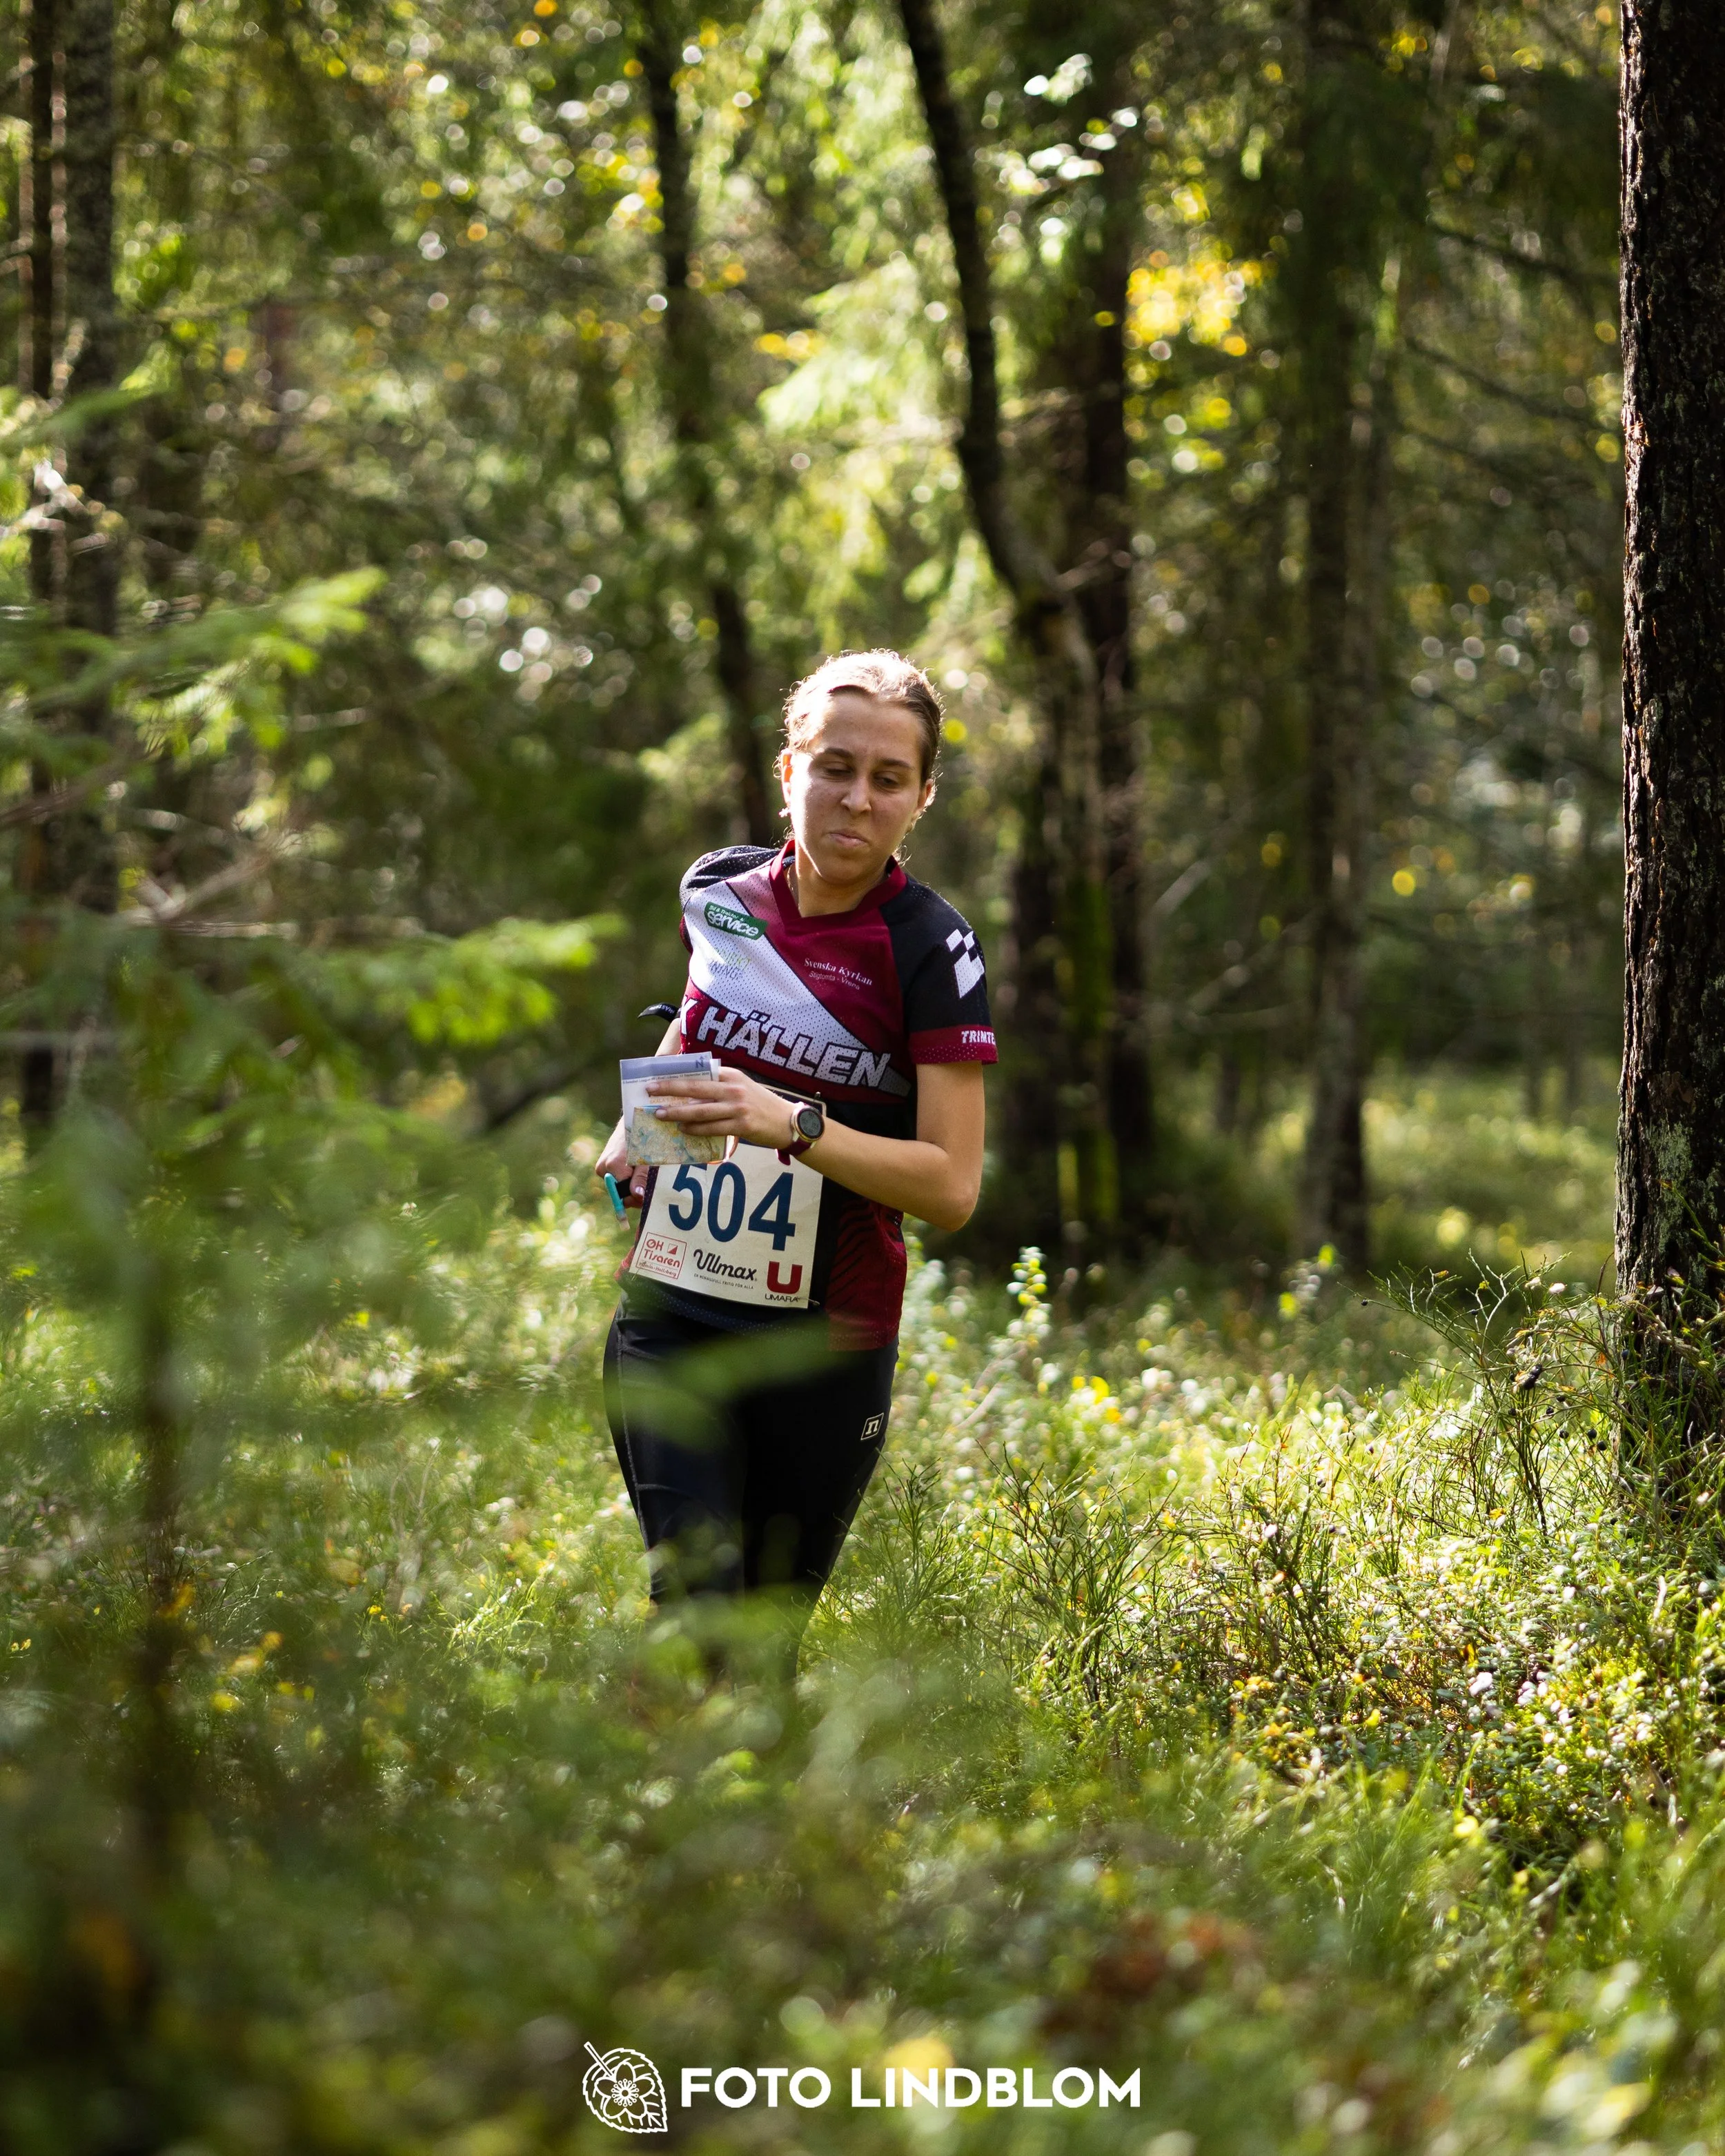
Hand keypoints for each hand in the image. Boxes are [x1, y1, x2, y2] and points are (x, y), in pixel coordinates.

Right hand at [595, 1118, 649, 1206]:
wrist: (633, 1119)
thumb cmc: (644, 1137)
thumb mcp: (647, 1159)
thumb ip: (641, 1178)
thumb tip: (637, 1196)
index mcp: (613, 1166)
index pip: (622, 1195)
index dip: (636, 1198)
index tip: (648, 1196)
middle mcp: (603, 1168)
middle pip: (619, 1191)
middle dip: (634, 1191)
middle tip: (649, 1182)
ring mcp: (601, 1166)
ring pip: (618, 1185)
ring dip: (632, 1183)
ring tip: (643, 1171)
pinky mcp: (603, 1163)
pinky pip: (616, 1177)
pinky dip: (627, 1177)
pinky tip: (636, 1168)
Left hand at [647, 1068, 797, 1150]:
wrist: (787, 1121)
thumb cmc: (760, 1103)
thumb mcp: (742, 1086)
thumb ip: (720, 1085)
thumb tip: (690, 1090)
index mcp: (732, 1075)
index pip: (700, 1072)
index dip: (678, 1074)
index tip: (659, 1075)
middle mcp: (733, 1089)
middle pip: (695, 1088)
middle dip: (670, 1089)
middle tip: (650, 1091)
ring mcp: (737, 1107)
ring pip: (701, 1110)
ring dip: (678, 1112)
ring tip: (660, 1114)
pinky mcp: (741, 1125)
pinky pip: (712, 1128)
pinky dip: (695, 1129)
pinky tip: (682, 1129)